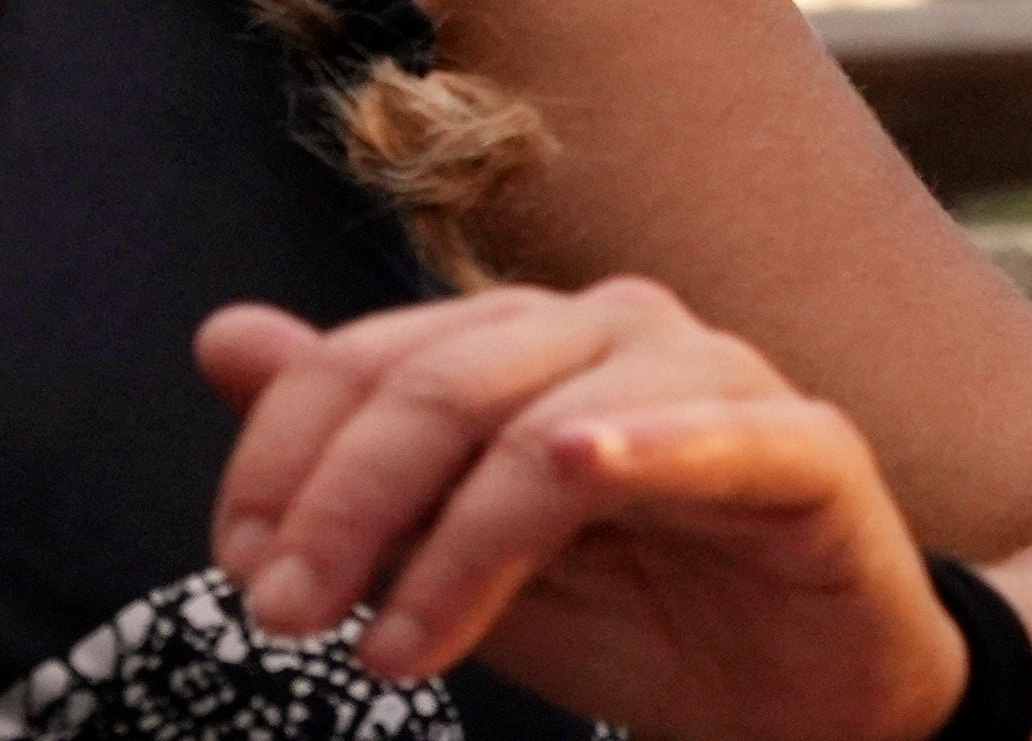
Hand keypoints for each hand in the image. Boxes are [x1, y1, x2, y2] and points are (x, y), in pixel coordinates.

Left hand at [197, 279, 968, 740]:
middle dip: (344, 506)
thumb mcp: (464, 552)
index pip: (374, 361)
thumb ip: (356, 455)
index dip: (286, 458)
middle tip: (281, 618)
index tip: (240, 568)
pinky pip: (721, 433)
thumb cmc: (638, 610)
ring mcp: (715, 377)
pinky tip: (579, 464)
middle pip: (444, 385)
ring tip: (392, 655)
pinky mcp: (808, 449)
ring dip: (455, 546)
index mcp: (525, 340)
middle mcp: (612, 330)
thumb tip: (219, 338)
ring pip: (549, 427)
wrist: (812, 700)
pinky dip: (646, 443)